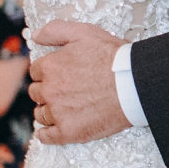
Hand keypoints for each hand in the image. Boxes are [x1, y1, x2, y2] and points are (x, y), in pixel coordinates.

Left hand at [29, 21, 132, 144]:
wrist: (133, 84)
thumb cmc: (112, 57)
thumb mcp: (83, 32)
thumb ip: (55, 30)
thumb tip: (35, 35)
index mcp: (50, 66)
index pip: (35, 71)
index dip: (47, 71)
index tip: (57, 73)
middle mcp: (49, 91)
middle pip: (36, 93)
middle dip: (46, 90)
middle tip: (62, 89)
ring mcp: (57, 113)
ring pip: (41, 114)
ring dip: (47, 110)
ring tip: (62, 108)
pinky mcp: (68, 132)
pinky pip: (47, 137)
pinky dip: (46, 134)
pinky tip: (50, 130)